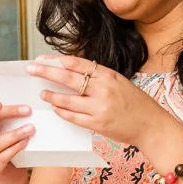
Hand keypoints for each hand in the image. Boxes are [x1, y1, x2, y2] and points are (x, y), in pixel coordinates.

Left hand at [25, 57, 182, 162]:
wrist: (151, 125)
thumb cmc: (135, 102)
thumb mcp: (119, 82)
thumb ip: (98, 77)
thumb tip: (71, 71)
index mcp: (108, 75)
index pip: (77, 63)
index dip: (57, 60)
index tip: (42, 58)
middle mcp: (103, 89)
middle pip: (68, 77)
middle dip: (46, 72)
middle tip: (31, 69)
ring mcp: (99, 108)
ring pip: (67, 100)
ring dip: (51, 96)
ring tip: (43, 94)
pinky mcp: (97, 124)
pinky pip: (73, 117)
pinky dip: (62, 112)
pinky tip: (56, 108)